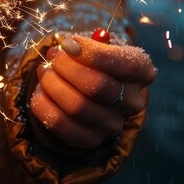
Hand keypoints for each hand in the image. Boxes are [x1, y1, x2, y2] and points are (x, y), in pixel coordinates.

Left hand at [31, 35, 156, 148]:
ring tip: (45, 72)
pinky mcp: (90, 140)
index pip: (125, 65)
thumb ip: (82, 46)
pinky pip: (60, 124)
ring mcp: (112, 124)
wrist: (93, 93)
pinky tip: (41, 92)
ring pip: (77, 106)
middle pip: (97, 86)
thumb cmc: (94, 63)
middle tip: (53, 58)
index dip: (92, 53)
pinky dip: (43, 105)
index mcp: (142, 73)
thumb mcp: (97, 48)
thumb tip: (62, 50)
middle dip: (66, 67)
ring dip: (52, 84)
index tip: (69, 43)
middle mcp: (132, 102)